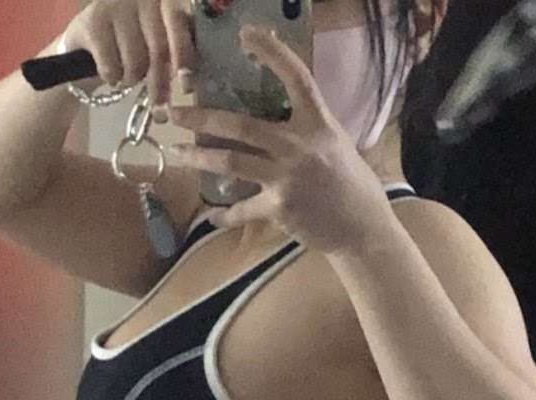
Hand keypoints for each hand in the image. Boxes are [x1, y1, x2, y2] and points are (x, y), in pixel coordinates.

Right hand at [60, 0, 194, 104]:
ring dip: (132, 79)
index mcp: (164, 0)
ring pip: (135, 60)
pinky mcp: (93, 22)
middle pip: (158, 48)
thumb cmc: (133, 42)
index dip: (183, 55)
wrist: (88, 41)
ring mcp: (115, 5)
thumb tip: (194, 75)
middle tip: (159, 112)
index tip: (186, 86)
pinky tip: (111, 74)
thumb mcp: (160, 41)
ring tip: (128, 77)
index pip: (178, 24)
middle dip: (159, 83)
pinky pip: (111, 65)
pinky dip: (112, 78)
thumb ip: (179, 48)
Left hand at [167, 27, 394, 253]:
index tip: (246, 34)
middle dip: (200, 118)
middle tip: (172, 113)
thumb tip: (279, 113)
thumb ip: (307, 127)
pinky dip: (225, 214)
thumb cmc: (351, 184)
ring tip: (178, 155)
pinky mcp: (279, 208)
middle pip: (240, 125)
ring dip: (199, 158)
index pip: (295, 77)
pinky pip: (243, 209)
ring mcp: (286, 178)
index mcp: (317, 123)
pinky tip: (212, 214)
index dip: (272, 52)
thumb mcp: (335, 143)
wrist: (363, 228)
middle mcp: (299, 145)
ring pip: (231, 162)